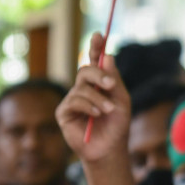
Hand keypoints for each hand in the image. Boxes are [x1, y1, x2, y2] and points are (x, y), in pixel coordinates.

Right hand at [58, 32, 130, 166]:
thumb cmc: (117, 125)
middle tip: (111, 85)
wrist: (109, 149)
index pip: (95, 60)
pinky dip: (88, 106)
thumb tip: (107, 56)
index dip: (96, 47)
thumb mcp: (121, 100)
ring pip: (81, 87)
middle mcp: (83, 88)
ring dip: (98, 98)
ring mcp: (72, 99)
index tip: (100, 34)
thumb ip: (114, 80)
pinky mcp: (64, 112)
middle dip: (99, 75)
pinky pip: (74, 100)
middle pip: (86, 70)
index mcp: (99, 83)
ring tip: (108, 111)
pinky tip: (96, 115)